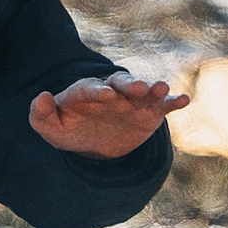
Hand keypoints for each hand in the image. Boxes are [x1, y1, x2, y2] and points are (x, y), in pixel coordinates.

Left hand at [28, 73, 189, 157]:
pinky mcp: (149, 114)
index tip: (105, 95)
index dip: (97, 90)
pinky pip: (162, 106)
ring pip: (144, 91)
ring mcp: (132, 101)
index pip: (91, 87)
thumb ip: (42, 114)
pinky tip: (185, 100)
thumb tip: (43, 97)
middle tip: (136, 88)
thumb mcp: (51, 128)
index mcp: (86, 92)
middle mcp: (112, 92)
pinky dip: (173, 102)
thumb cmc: (69, 130)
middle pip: (121, 83)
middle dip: (129, 84)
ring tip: (162, 89)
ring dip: (153, 88)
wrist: (93, 144)